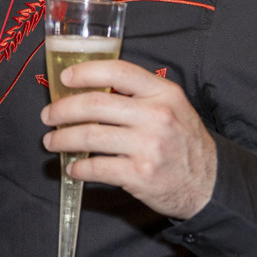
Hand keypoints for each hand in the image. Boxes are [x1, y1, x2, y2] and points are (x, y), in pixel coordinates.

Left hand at [40, 59, 217, 219]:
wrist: (208, 184)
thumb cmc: (184, 142)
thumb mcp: (172, 106)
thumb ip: (139, 94)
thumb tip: (92, 87)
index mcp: (163, 93)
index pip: (118, 72)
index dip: (86, 72)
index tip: (65, 79)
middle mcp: (156, 116)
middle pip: (95, 104)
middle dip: (62, 110)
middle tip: (49, 116)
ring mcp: (148, 147)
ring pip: (90, 136)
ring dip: (63, 139)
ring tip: (52, 142)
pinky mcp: (140, 174)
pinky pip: (97, 168)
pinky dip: (78, 168)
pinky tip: (73, 167)